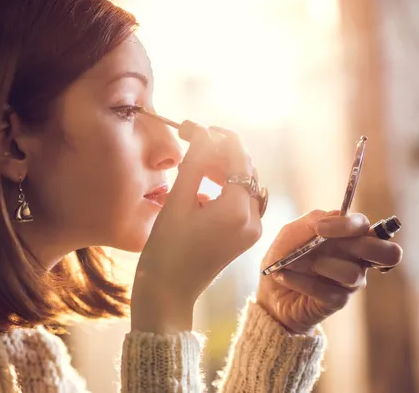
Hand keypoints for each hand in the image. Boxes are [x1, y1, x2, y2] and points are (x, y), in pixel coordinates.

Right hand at [131, 125, 262, 332]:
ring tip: (197, 163)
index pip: (238, 158)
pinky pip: (243, 200)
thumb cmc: (166, 250)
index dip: (220, 138)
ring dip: (225, 169)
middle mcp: (252, 219)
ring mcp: (253, 229)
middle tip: (194, 141)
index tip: (199, 127)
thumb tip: (203, 133)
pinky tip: (203, 187)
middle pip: (246, 170)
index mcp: (236, 210)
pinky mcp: (247, 235)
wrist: (169, 292)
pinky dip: (227, 187)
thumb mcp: (177, 201)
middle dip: (223, 152)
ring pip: (246, 184)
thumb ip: (195, 163)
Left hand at [256, 210, 402, 334]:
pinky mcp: (338, 301)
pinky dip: (302, 282)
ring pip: (353, 273)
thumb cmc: (286, 255)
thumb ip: (315, 219)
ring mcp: (351, 282)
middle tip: (331, 245)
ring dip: (321, 265)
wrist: (271, 291)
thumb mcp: (293, 231)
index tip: (320, 228)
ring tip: (296, 263)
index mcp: (350, 236)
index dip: (350, 225)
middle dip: (368, 247)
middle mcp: (357, 258)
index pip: (366, 226)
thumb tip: (337, 216)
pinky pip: (328, 292)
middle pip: (390, 254)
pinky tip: (284, 276)